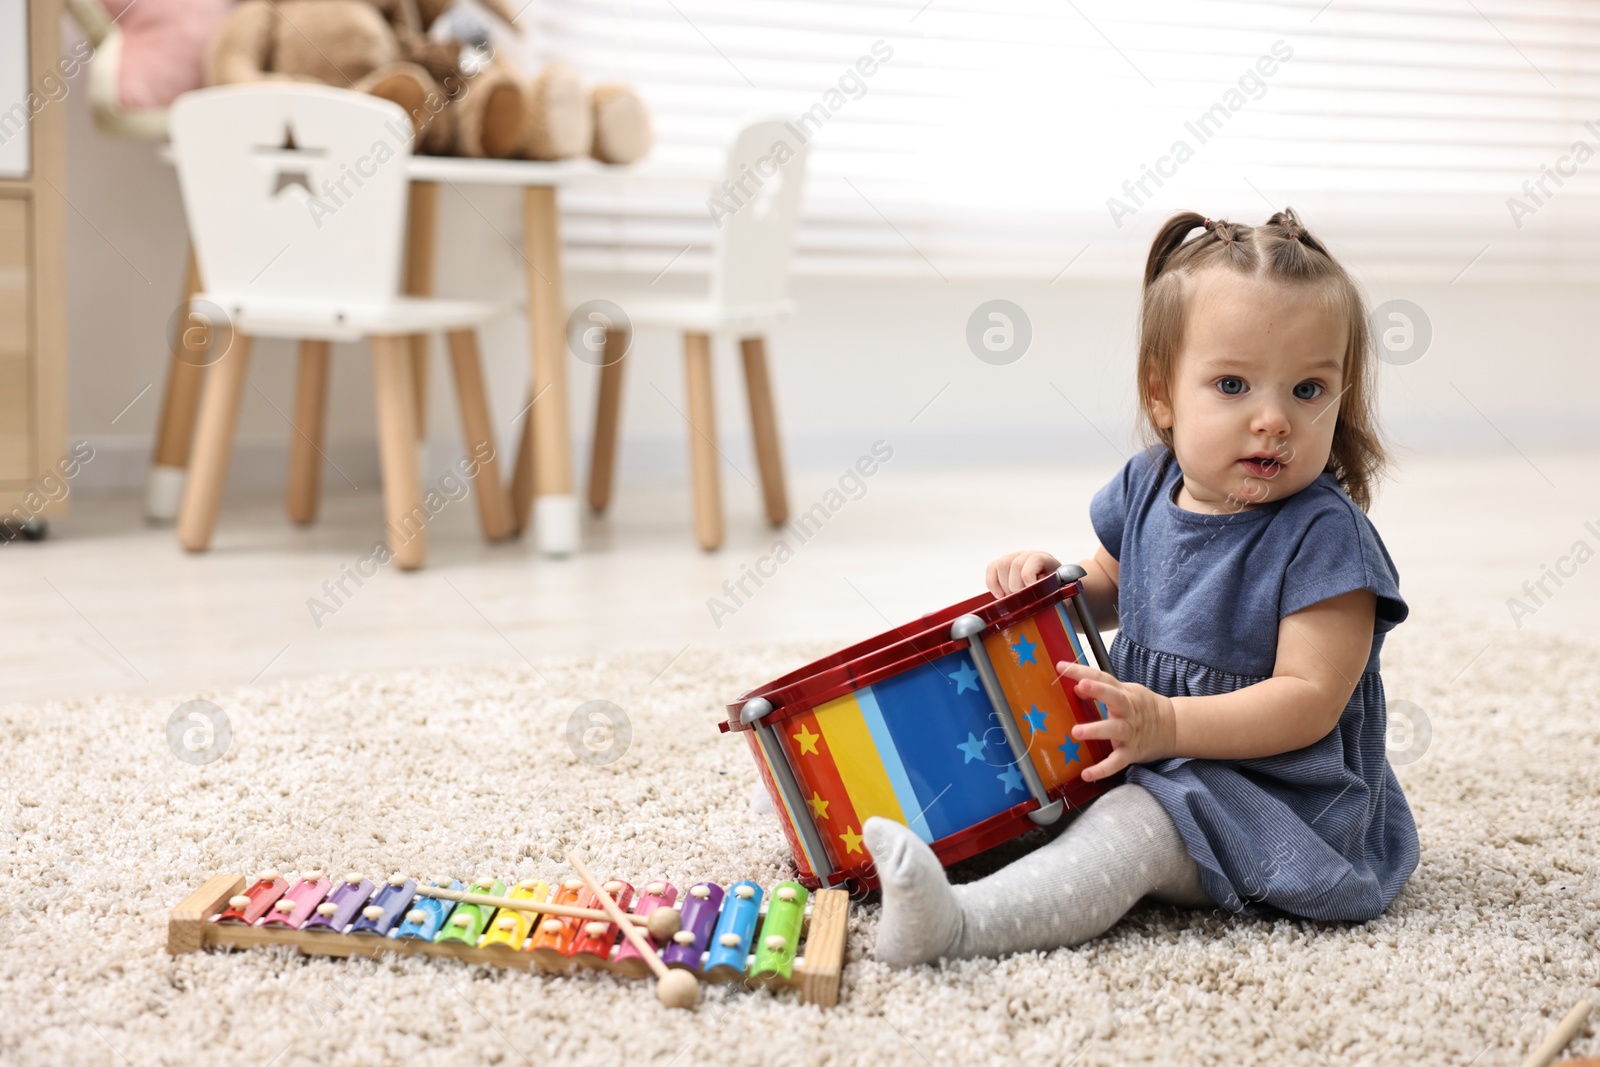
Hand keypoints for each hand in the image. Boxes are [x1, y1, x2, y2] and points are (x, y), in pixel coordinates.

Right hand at [985, 550, 1061, 597]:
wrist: (1052, 585)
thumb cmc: (1054, 590)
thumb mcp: (1059, 591)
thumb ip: (1055, 593)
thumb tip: (1048, 599)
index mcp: (1045, 559)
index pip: (1034, 560)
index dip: (1029, 578)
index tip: (1031, 595)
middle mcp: (1028, 555)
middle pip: (1015, 564)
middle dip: (1016, 587)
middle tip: (1022, 601)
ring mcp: (1014, 558)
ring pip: (1002, 565)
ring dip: (1005, 586)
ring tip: (1013, 599)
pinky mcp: (1003, 565)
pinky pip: (991, 568)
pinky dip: (992, 583)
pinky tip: (999, 596)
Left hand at [1057, 660, 1176, 780]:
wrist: (1173, 728)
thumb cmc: (1142, 708)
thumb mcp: (1125, 693)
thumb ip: (1101, 690)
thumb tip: (1076, 687)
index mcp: (1124, 693)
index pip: (1102, 678)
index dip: (1082, 671)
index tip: (1061, 667)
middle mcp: (1128, 711)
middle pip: (1115, 698)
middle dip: (1098, 690)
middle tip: (1081, 686)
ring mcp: (1130, 732)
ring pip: (1114, 729)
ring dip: (1096, 730)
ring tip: (1076, 732)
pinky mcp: (1132, 752)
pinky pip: (1117, 762)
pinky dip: (1103, 769)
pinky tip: (1087, 774)